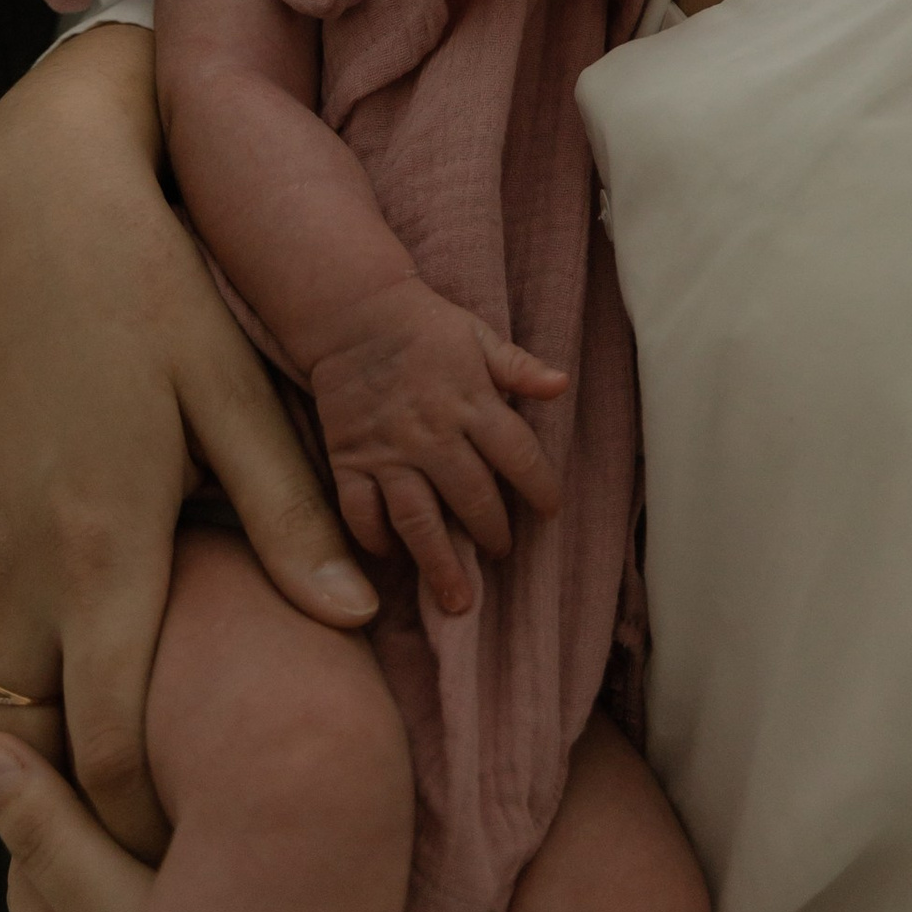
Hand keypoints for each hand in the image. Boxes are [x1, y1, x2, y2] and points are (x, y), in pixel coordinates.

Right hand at [0, 25, 380, 858]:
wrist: (22, 204)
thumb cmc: (148, 287)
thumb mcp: (233, 392)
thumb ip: (290, 513)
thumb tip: (362, 617)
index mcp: (102, 551)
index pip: (112, 749)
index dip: (150, 824)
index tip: (202, 861)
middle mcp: (19, 568)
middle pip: (34, 755)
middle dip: (85, 817)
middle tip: (157, 861)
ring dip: (41, 756)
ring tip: (116, 800)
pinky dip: (10, 693)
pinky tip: (69, 697)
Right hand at [308, 279, 567, 615]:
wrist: (352, 311)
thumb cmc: (424, 325)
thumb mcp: (478, 336)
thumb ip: (518, 367)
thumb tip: (561, 384)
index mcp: (472, 401)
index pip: (519, 456)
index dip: (540, 489)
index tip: (549, 512)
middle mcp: (432, 433)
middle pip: (472, 498)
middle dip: (493, 534)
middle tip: (502, 554)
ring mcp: (388, 450)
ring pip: (418, 518)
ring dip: (440, 562)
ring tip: (458, 600)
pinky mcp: (350, 458)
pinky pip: (360, 510)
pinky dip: (375, 537)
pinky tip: (392, 556)